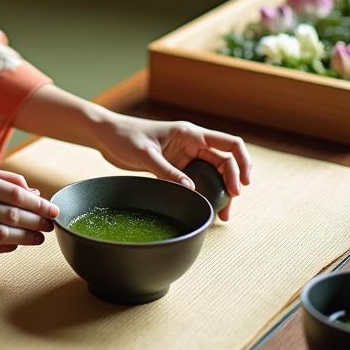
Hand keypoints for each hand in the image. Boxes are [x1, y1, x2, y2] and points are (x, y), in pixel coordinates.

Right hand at [0, 164, 59, 253]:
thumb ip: (0, 179)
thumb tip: (32, 192)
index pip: (15, 192)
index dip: (38, 204)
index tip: (53, 209)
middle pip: (12, 215)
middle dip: (37, 222)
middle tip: (51, 225)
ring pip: (2, 235)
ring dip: (26, 239)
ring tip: (39, 239)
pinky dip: (5, 248)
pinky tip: (16, 245)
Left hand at [92, 114, 252, 221]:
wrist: (105, 135)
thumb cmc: (124, 136)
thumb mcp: (145, 154)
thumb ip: (167, 171)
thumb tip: (191, 190)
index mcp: (190, 133)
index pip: (229, 144)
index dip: (243, 162)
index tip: (244, 185)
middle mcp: (191, 144)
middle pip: (224, 163)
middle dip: (232, 184)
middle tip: (227, 208)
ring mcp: (184, 156)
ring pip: (212, 174)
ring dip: (219, 192)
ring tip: (220, 215)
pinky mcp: (175, 167)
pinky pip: (197, 180)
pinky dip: (204, 193)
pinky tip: (204, 208)